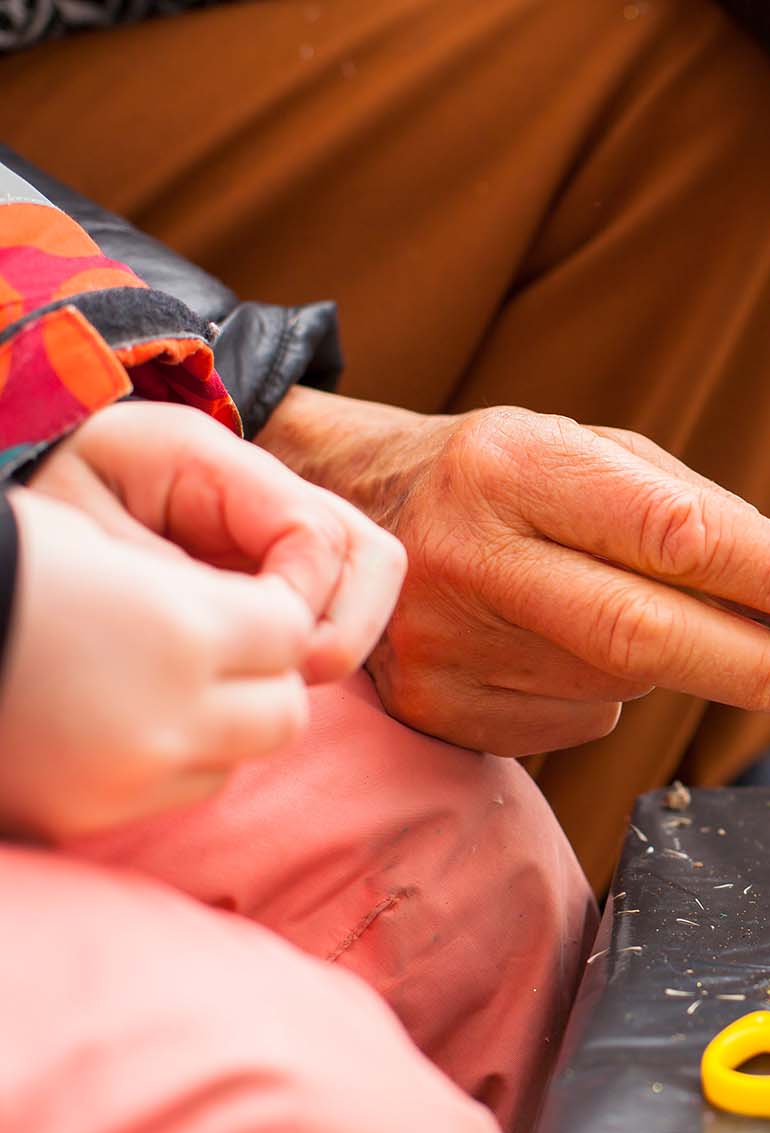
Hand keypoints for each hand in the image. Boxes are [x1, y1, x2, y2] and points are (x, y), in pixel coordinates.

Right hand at [0, 489, 315, 841]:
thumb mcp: (98, 547)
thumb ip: (194, 594)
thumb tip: (263, 626)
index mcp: (183, 628)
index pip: (293, 633)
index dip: (275, 613)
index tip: (247, 601)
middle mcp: (171, 712)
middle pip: (282, 713)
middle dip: (263, 682)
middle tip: (220, 653)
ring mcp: (127, 775)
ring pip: (231, 763)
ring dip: (219, 730)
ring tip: (159, 689)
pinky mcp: (83, 816)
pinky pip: (166, 797)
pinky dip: (162, 766)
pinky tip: (112, 726)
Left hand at [28, 401, 405, 682]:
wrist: (30, 492)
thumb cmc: (47, 502)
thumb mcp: (82, 531)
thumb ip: (171, 578)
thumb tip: (262, 632)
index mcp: (212, 461)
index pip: (316, 533)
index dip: (305, 601)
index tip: (261, 647)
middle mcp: (267, 488)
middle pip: (371, 556)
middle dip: (348, 625)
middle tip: (288, 670)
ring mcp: (279, 526)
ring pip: (367, 582)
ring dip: (340, 636)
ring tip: (277, 671)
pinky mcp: (277, 563)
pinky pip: (333, 603)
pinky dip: (317, 641)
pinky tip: (264, 665)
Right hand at [255, 388, 769, 756]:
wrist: (346, 513)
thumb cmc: (506, 479)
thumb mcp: (593, 457)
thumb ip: (702, 517)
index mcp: (515, 466)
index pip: (674, 533)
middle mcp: (470, 555)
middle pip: (645, 634)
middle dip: (761, 666)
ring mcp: (446, 644)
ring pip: (621, 685)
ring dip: (682, 669)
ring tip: (665, 625)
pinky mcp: (440, 711)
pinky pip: (578, 721)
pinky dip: (610, 693)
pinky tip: (574, 649)